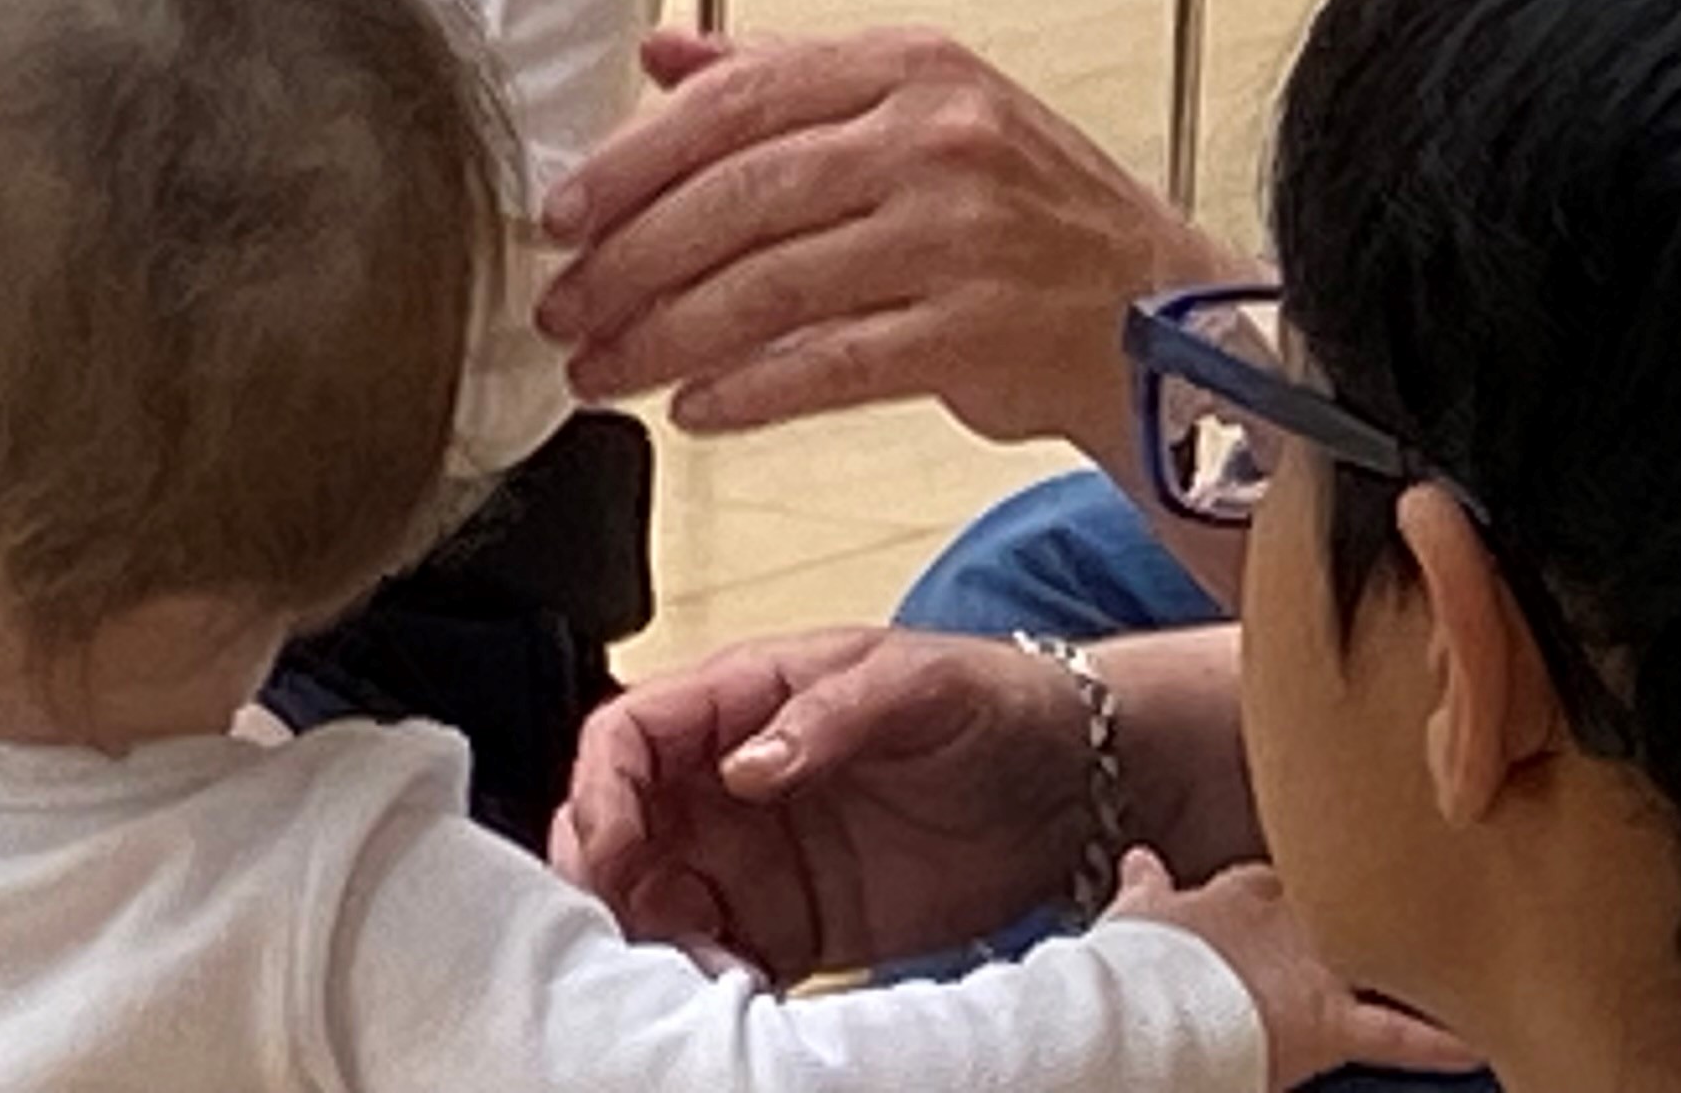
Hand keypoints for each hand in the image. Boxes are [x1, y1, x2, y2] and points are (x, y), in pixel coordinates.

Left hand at [538, 28, 1228, 451]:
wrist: (1155, 315)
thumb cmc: (1024, 214)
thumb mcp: (919, 109)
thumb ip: (785, 77)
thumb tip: (661, 52)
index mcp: (912, 66)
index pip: (738, 98)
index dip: (632, 159)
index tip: (561, 213)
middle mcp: (939, 136)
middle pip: (742, 194)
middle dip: (629, 261)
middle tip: (562, 307)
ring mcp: (963, 234)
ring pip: (772, 285)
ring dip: (664, 336)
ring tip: (601, 369)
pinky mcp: (976, 331)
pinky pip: (831, 365)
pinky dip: (748, 391)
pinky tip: (694, 408)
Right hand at [550, 626, 1095, 979]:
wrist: (1077, 785)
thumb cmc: (997, 700)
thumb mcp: (919, 683)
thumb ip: (830, 713)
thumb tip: (745, 761)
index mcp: (747, 697)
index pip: (630, 733)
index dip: (603, 787)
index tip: (614, 843)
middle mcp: (733, 778)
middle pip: (621, 823)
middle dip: (604, 874)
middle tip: (623, 924)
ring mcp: (757, 857)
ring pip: (652, 899)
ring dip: (644, 937)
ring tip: (681, 969)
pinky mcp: (790, 927)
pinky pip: (715, 959)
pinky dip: (702, 983)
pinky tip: (726, 998)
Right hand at [1109, 850, 1478, 1087]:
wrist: (1142, 1007)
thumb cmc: (1133, 965)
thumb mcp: (1136, 915)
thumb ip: (1147, 888)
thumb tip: (1141, 860)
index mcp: (1240, 895)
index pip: (1289, 874)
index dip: (1316, 874)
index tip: (1339, 858)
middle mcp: (1290, 922)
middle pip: (1352, 901)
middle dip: (1385, 896)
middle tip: (1429, 876)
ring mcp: (1315, 970)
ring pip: (1387, 959)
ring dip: (1425, 958)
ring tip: (1479, 953)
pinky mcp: (1328, 1022)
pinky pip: (1397, 1036)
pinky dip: (1439, 1043)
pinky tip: (1481, 1045)